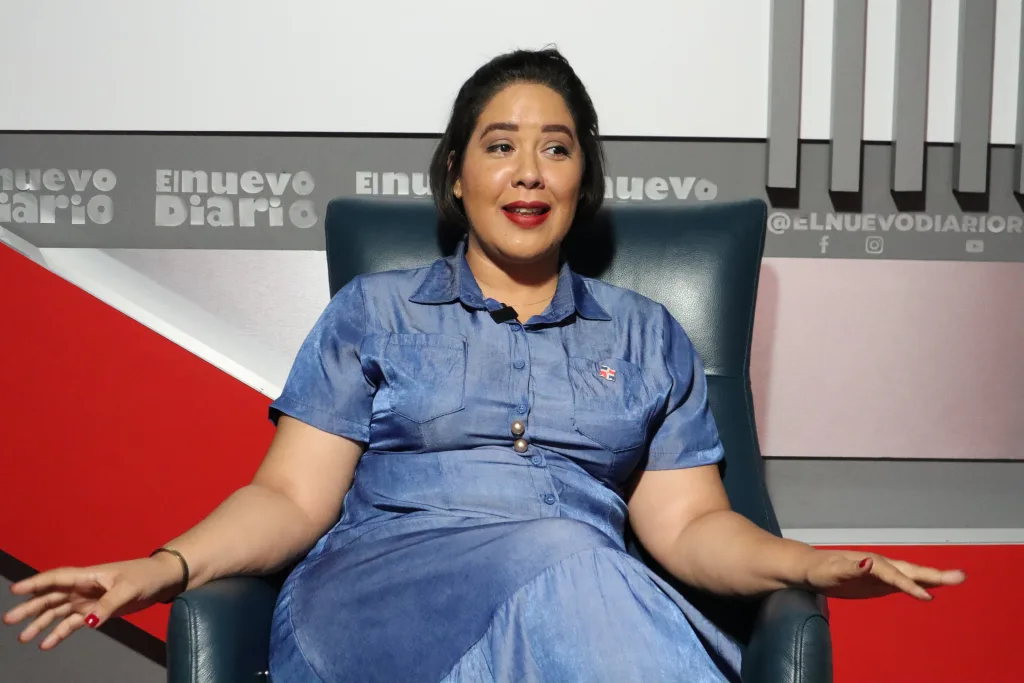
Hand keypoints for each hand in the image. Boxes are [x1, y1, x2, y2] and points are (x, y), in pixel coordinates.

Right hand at [3, 554, 185, 649]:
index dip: (36, 583)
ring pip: (57, 611)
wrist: (162, 580)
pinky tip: (46, 644)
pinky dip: (59, 633)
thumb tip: (88, 622)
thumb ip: (108, 605)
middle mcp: (83, 587)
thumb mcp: (128, 589)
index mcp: (88, 576)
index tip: (15, 590)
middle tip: (10, 619)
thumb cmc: (146, 577)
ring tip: (23, 637)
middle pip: (51, 597)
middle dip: (30, 607)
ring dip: (40, 623)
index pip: (56, 578)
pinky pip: (72, 623)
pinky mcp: (96, 611)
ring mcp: (88, 600)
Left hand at [803, 549, 965, 600]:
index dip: (910, 586)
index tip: (927, 597)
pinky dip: (919, 583)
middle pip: (911, 571)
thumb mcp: (831, 571)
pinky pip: (903, 582)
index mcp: (871, 563)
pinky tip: (932, 587)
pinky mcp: (880, 582)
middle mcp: (880, 565)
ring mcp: (882, 573)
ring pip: (911, 575)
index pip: (894, 576)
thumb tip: (869, 562)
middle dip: (935, 575)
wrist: (813, 569)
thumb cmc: (820, 570)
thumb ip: (851, 568)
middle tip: (960, 577)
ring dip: (932, 577)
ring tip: (956, 579)